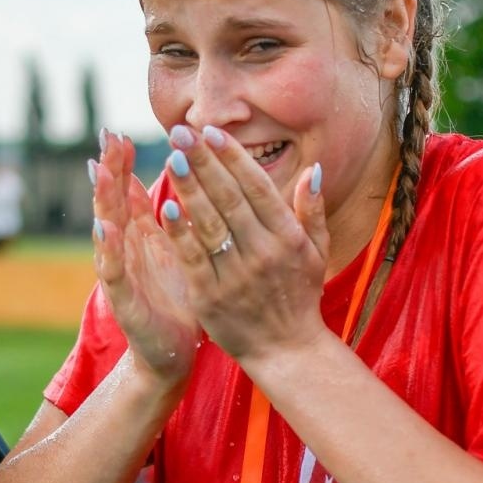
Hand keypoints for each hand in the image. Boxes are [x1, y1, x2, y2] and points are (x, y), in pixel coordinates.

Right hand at [89, 130, 198, 384]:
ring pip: (107, 229)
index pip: (127, 191)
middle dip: (110, 168)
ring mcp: (119, 273)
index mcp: (140, 235)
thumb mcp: (176, 250)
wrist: (170, 353)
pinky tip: (105, 228)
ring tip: (102, 170)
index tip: (118, 131)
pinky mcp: (122, 300)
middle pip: (113, 201)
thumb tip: (175, 175)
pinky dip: (108, 249)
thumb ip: (169, 216)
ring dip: (103, 200)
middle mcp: (124, 249)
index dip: (121, 162)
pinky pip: (112, 271)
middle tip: (107, 136)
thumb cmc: (176, 298)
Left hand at [154, 125, 329, 366]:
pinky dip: (180, 232)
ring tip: (172, 158)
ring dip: (189, 188)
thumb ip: (312, 210)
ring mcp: (236, 275)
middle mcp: (263, 251)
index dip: (232, 157)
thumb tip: (313, 170)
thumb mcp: (316, 252)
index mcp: (287, 237)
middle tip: (181, 132)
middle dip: (204, 162)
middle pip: (229, 198)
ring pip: (209, 223)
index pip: (256, 187)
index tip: (211, 131)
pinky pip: (193, 258)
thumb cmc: (300, 296)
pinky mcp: (212, 296)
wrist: (287, 351)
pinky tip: (166, 207)